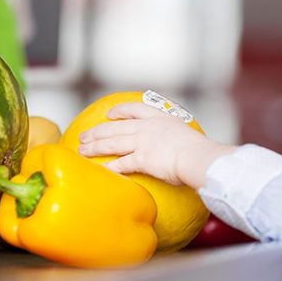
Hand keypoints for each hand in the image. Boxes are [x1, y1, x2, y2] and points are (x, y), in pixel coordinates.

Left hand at [78, 102, 234, 188]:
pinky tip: (99, 171)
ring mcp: (143, 141)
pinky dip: (108, 168)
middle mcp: (148, 127)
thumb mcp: (187, 136)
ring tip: (82, 150)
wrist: (199, 157)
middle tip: (84, 135)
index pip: (135, 109)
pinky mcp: (141, 158)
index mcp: (160, 118)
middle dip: (97, 131)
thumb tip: (176, 150)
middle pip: (116, 126)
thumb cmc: (199, 150)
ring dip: (94, 147)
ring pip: (112, 143)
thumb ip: (176, 140)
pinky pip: (121, 164)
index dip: (120, 111)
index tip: (110, 114)